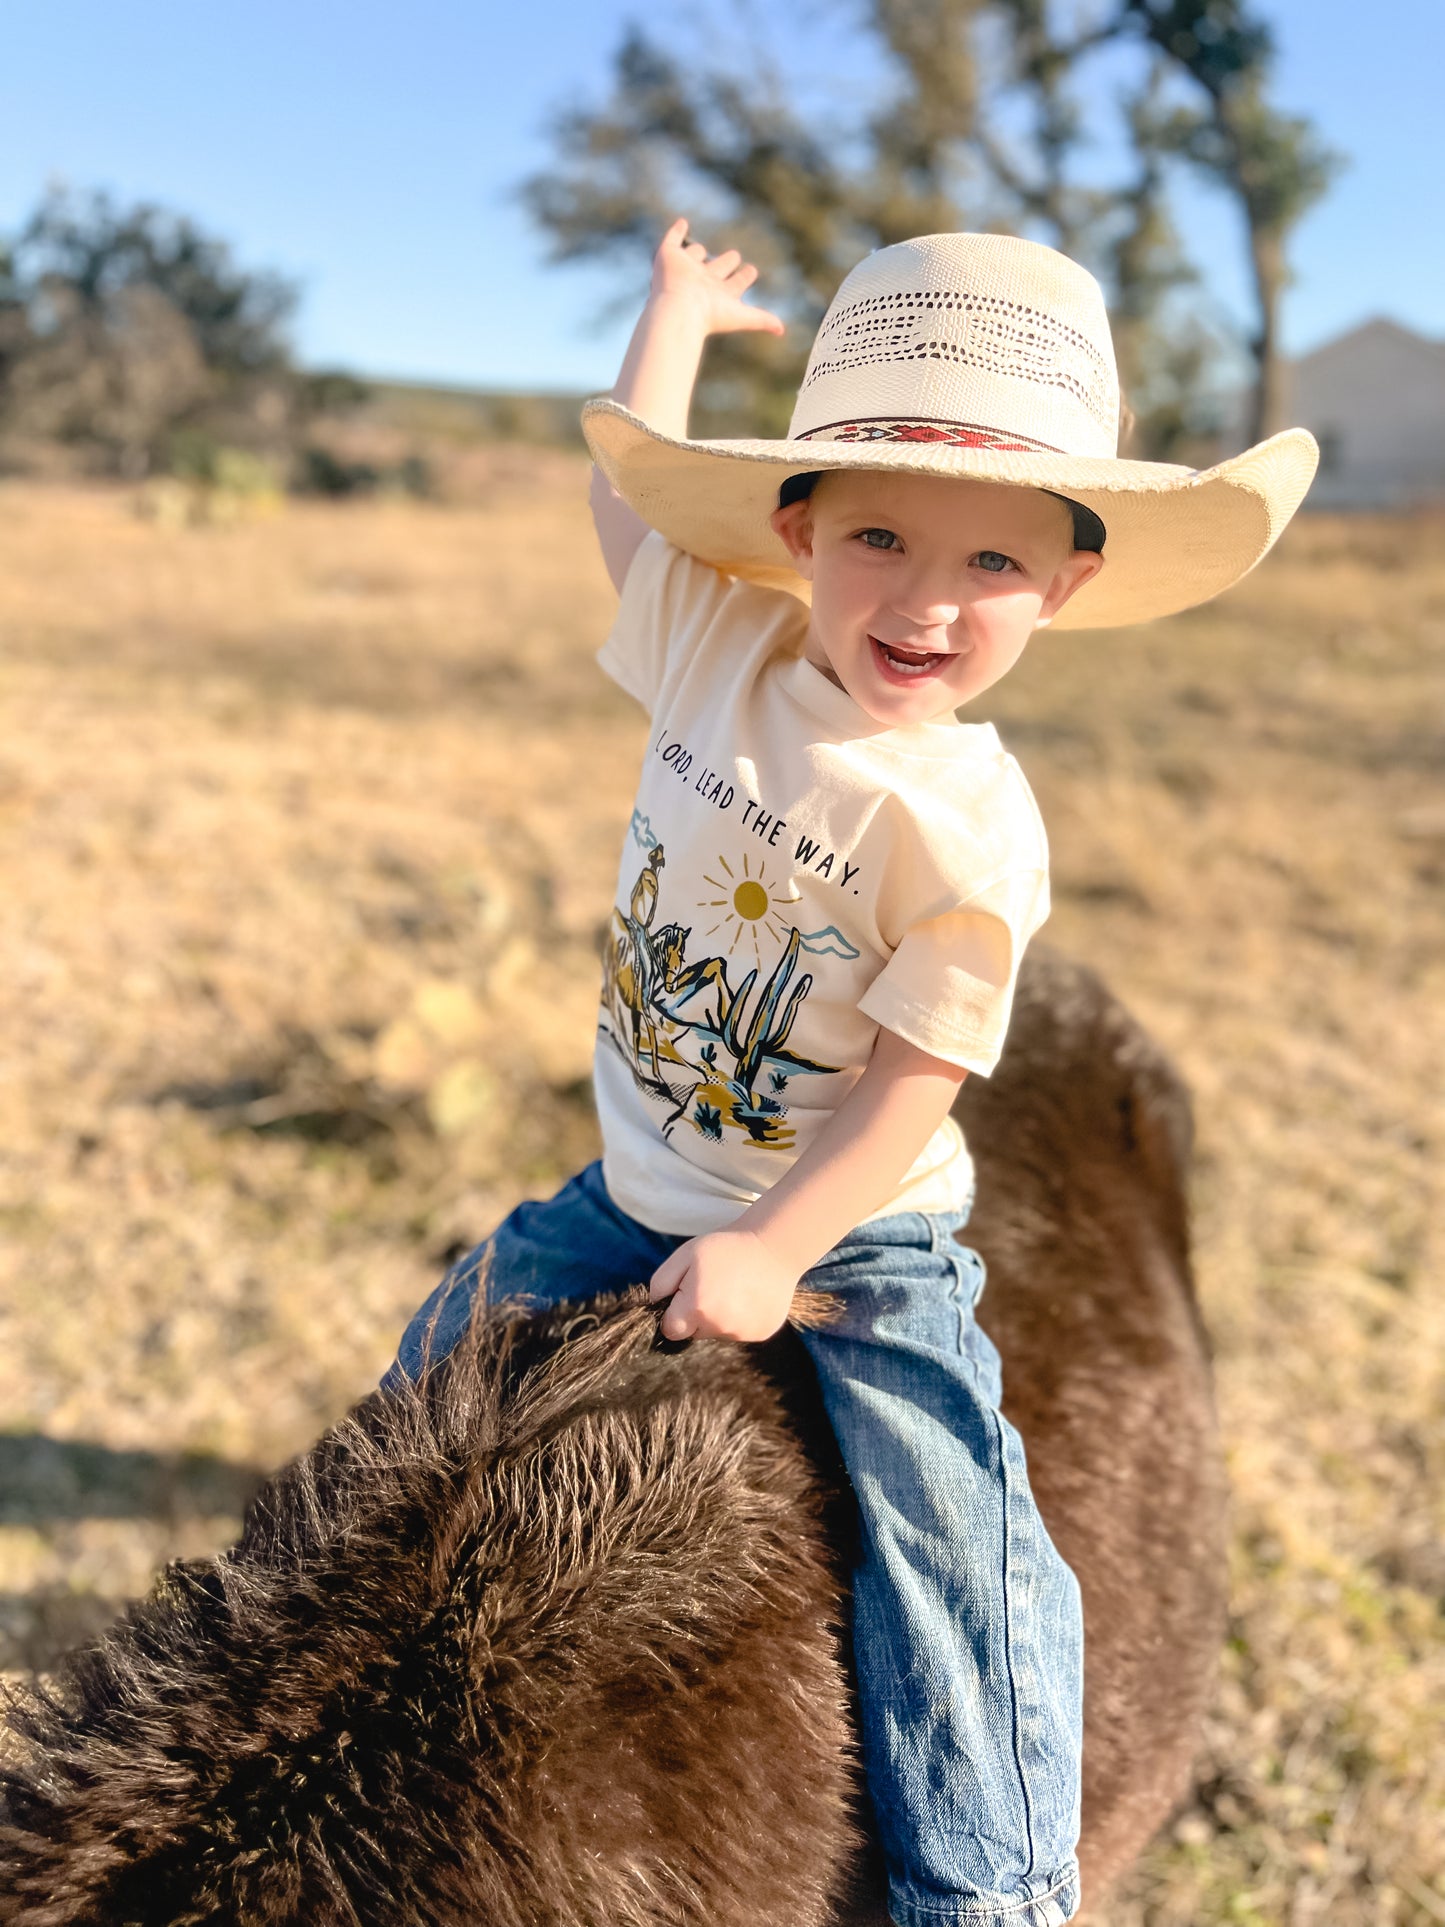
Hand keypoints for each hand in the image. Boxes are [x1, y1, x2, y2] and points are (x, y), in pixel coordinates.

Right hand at [648, 216, 784, 339]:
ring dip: (697, 251)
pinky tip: (682, 223)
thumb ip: (762, 319)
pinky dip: (676, 231)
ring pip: (695, 255)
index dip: (744, 277)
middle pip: (717, 267)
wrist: (679, 308)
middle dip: (726, 262)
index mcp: (720, 293)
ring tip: (699, 250)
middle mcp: (703, 280)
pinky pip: (672, 240)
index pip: (736, 282)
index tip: (752, 272)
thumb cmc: (709, 315)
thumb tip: (782, 331)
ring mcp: (685, 268)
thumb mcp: (742, 317)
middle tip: (734, 257)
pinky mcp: (669, 256)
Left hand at [648, 1227, 799, 1341]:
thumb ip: (661, 1283)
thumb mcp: (684, 1255)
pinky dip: (741, 1318)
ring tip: (734, 1288)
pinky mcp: (761, 1333)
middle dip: (697, 1314)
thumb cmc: (725, 1248)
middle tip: (713, 1286)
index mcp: (697, 1308)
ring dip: (720, 1317)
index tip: (686, 1294)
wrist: (774, 1245)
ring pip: (718, 1333)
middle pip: (695, 1333)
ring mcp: (743, 1333)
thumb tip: (655, 1306)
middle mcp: (720, 1327)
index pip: (671, 1330)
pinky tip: (749, 1295)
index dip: (674, 1312)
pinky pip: (739, 1331)